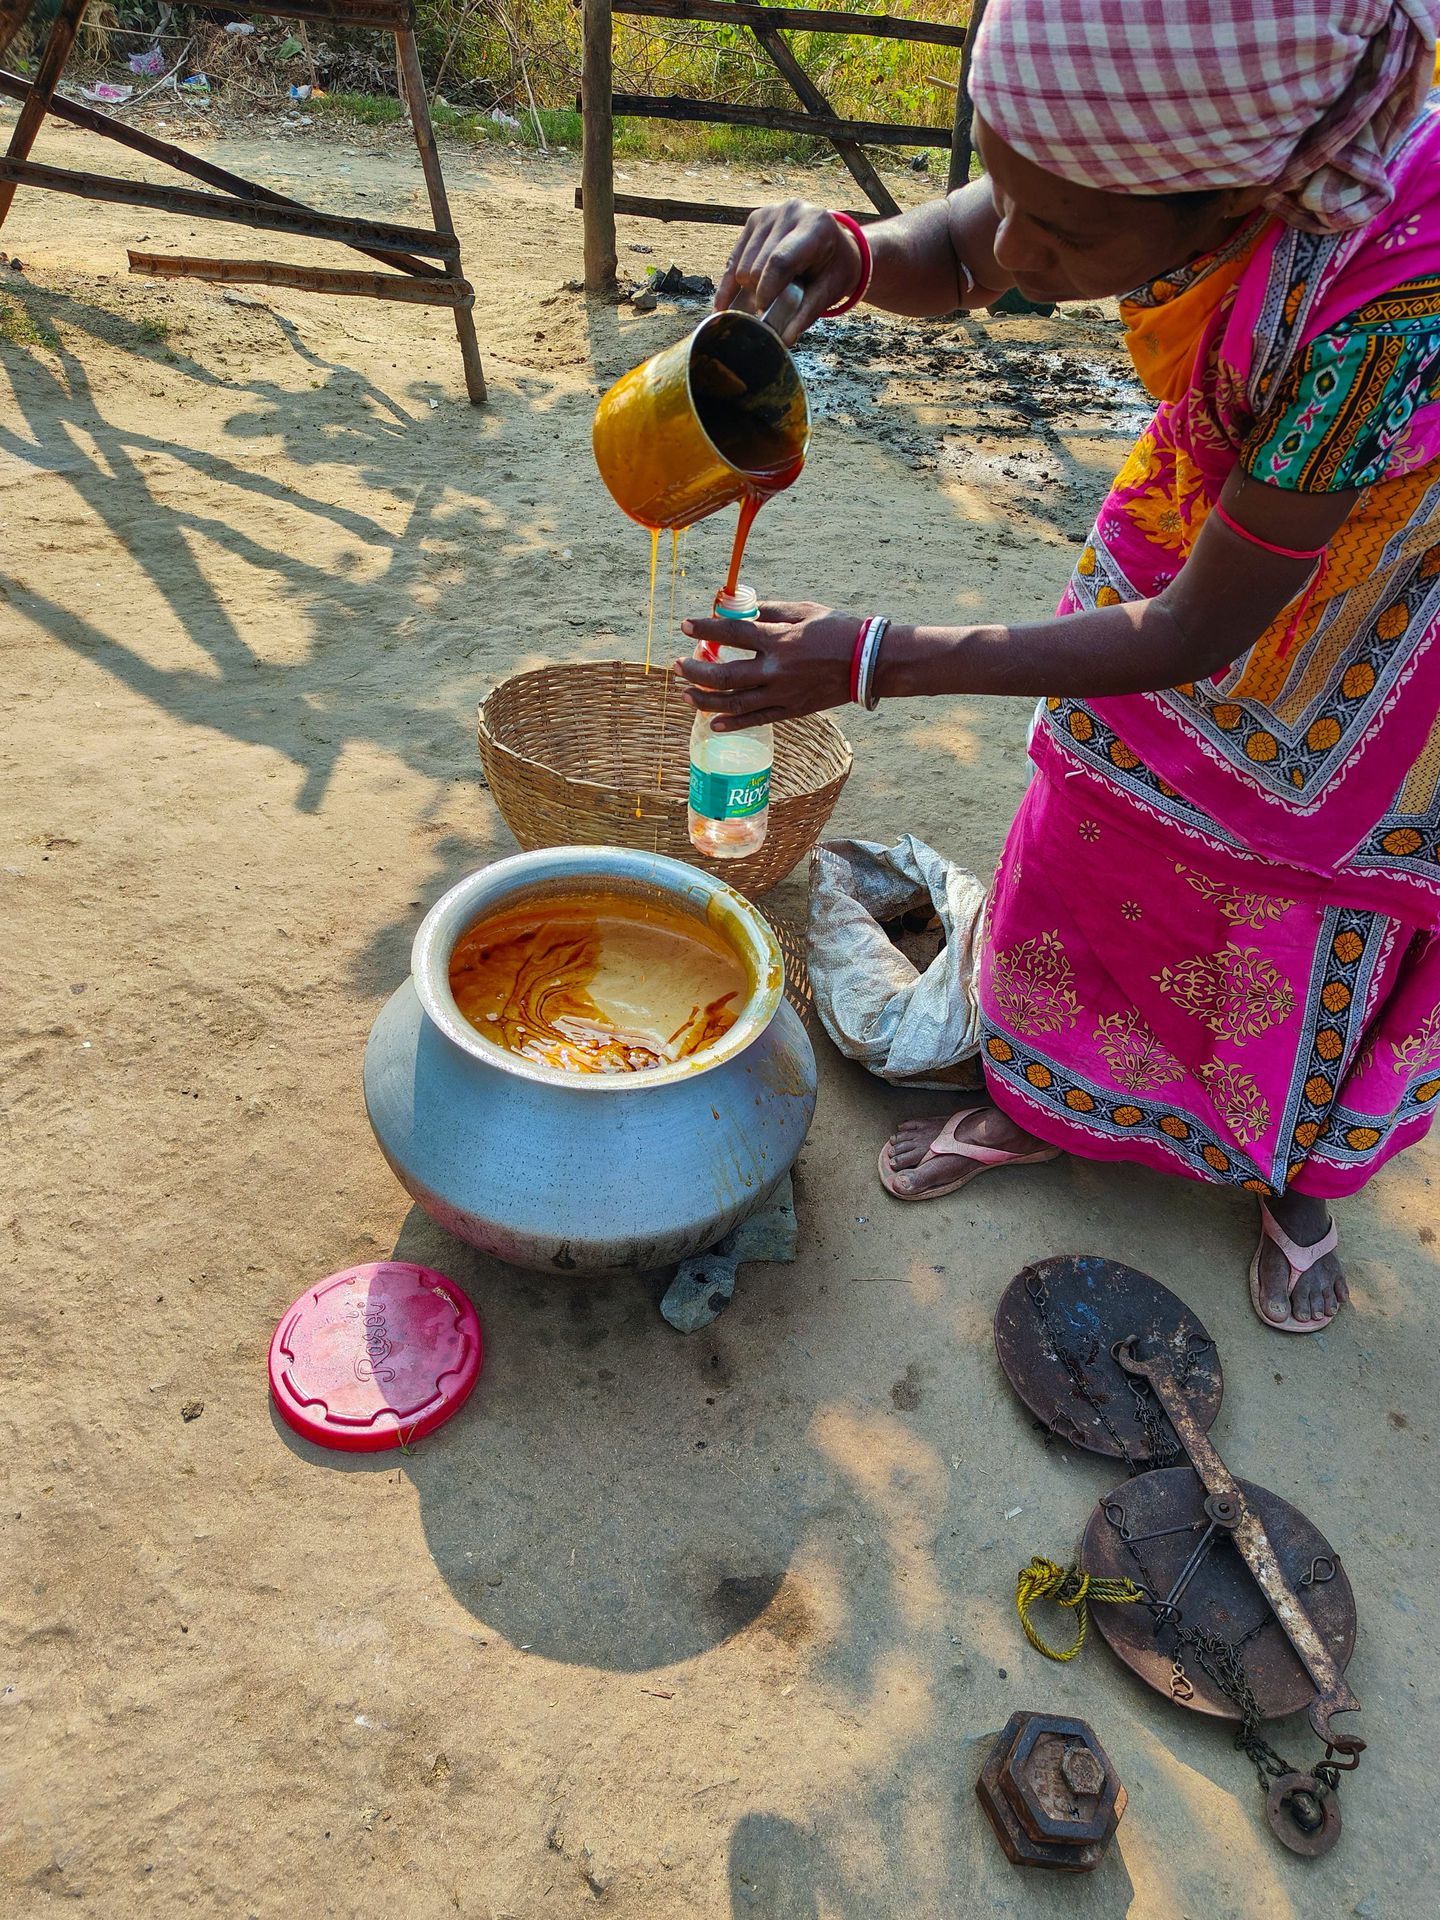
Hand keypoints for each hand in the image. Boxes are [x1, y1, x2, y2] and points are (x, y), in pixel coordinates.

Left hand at [675, 602, 856, 729]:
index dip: (705, 629)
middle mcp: (776, 671)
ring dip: (705, 699)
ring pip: (734, 703)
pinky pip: (756, 720)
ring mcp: (782, 695)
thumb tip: (739, 610)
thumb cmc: (838, 630)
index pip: (732, 634)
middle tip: (677, 665)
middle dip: (695, 671)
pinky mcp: (791, 710)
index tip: (685, 626)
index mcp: (779, 641)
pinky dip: (732, 724)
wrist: (869, 662)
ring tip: (686, 694)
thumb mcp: (804, 610)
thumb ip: (769, 611)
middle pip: (724, 675)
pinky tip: (712, 723)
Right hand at [715, 202, 861, 343]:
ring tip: (767, 294)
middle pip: (757, 266)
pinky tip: (724, 305)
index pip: (779, 261)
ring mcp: (769, 214)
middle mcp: (790, 213)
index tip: (762, 312)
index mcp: (815, 226)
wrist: (835, 243)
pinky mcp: (754, 220)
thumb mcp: (830, 290)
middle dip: (760, 293)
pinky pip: (733, 259)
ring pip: (741, 266)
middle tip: (773, 306)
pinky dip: (729, 284)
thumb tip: (784, 337)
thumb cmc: (834, 268)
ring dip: (749, 288)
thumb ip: (807, 313)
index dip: (766, 291)